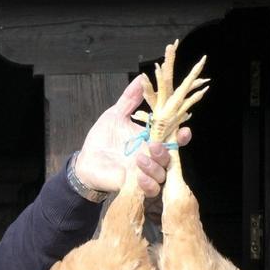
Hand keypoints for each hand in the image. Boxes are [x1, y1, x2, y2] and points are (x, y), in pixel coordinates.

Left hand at [74, 76, 192, 197]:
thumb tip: (141, 79)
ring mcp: (145, 173)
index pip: (174, 138)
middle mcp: (152, 157)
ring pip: (163, 174)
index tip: (184, 130)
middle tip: (152, 145)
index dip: (183, 136)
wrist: (86, 161)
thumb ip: (129, 99)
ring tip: (139, 159)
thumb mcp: (115, 115)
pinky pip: (151, 190)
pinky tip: (138, 176)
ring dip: (155, 167)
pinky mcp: (135, 187)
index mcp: (151, 139)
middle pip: (171, 158)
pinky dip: (148, 184)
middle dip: (166, 152)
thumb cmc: (103, 138)